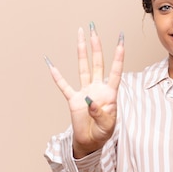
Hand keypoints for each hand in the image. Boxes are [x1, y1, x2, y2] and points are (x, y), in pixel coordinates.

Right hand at [45, 23, 124, 157]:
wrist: (90, 142)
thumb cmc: (103, 133)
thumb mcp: (107, 126)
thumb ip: (101, 115)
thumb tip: (91, 101)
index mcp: (110, 94)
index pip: (115, 71)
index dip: (118, 57)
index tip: (121, 40)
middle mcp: (98, 88)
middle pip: (97, 62)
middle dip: (96, 46)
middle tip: (93, 29)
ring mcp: (85, 92)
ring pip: (83, 67)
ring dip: (81, 51)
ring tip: (80, 35)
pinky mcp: (73, 100)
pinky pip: (64, 85)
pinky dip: (57, 76)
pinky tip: (51, 64)